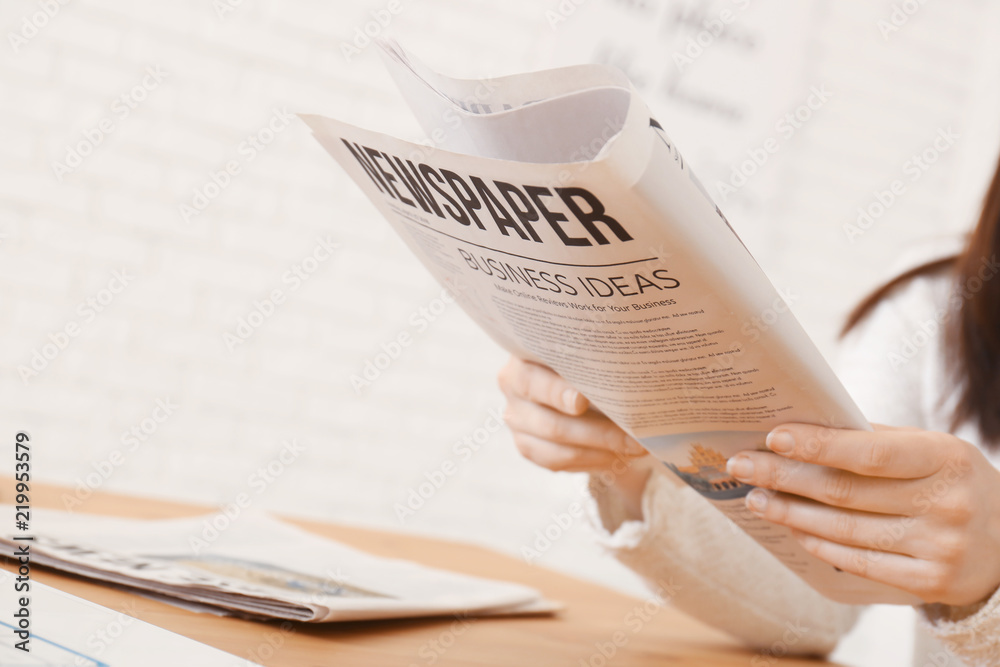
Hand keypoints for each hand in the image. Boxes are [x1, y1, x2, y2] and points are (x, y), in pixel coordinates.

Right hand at [498, 356, 654, 518]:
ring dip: (601, 451)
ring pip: (558, 449)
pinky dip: (593, 461)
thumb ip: (596, 362)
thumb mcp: (585, 353)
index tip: (582, 402)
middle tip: (634, 436)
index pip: (532, 381)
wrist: (575, 376)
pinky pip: (560, 462)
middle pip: (552, 424)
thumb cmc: (584, 359)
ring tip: (635, 448)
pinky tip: (619, 456)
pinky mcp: (527, 446)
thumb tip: (630, 377)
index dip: (557, 393)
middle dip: (598, 433)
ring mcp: (518, 422)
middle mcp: (513, 392)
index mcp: (521, 360)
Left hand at [725, 423, 999, 605]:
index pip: (869, 451)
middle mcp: (945, 503)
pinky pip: (859, 561)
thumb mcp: (932, 450)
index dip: (817, 445)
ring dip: (791, 513)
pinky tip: (792, 528)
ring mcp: (939, 547)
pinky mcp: (931, 582)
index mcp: (945, 457)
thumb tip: (803, 427)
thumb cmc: (952, 481)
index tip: (772, 437)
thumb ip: (876, 439)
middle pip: (845, 491)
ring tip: (756, 498)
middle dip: (784, 477)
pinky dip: (820, 544)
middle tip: (741, 466)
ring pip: (845, 529)